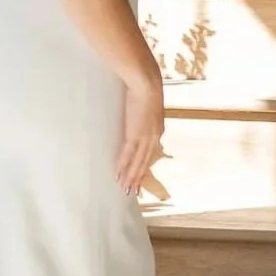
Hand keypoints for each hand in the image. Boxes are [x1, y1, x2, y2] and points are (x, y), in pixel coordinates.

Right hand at [116, 69, 164, 193]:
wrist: (146, 83)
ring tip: (125, 190)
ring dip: (131, 177)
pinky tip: (118, 176)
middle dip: (138, 178)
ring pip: (137, 163)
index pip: (150, 154)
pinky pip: (128, 155)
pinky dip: (123, 167)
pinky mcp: (135, 135)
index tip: (140, 178)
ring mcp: (145, 138)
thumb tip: (139, 113)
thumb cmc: (146, 89)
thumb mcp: (149, 105)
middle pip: (145, 163)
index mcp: (158, 131)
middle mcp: (154, 138)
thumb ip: (145, 113)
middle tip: (132, 192)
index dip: (144, 167)